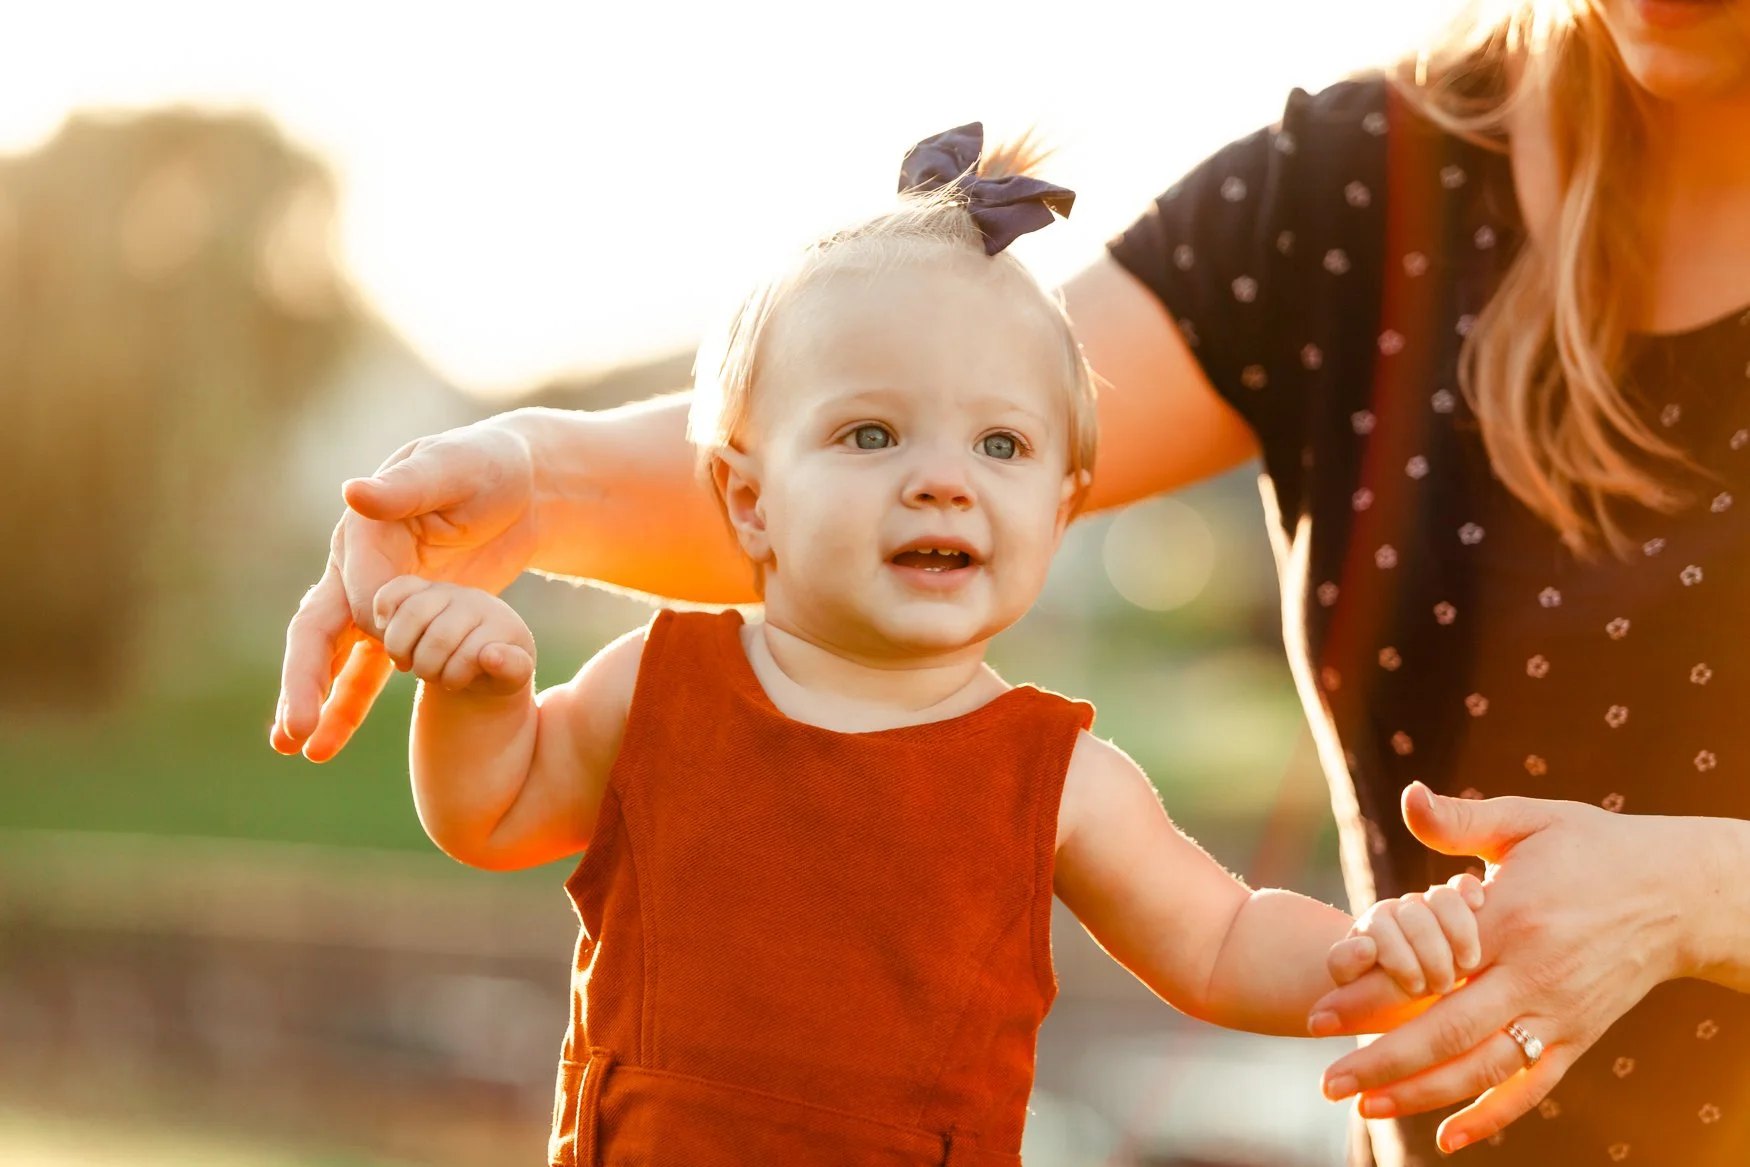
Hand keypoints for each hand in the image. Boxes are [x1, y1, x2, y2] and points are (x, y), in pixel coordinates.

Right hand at [270, 420, 537, 759]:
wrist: (520, 487)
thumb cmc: (487, 466)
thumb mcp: (454, 467)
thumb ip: (408, 487)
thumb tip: (352, 494)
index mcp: (363, 532)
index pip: (359, 590)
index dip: (375, 623)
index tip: (396, 647)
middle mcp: (356, 568)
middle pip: (317, 630)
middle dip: (304, 680)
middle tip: (293, 730)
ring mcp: (375, 600)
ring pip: (333, 659)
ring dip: (313, 702)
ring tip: (292, 748)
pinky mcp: (402, 624)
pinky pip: (366, 669)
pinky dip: (347, 705)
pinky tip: (328, 744)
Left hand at [1308, 782, 1704, 1154]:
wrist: (1680, 892)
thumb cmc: (1594, 847)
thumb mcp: (1529, 819)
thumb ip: (1461, 820)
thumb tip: (1407, 797)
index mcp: (1512, 918)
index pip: (1428, 966)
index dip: (1370, 992)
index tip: (1320, 1012)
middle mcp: (1535, 975)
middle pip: (1447, 1031)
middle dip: (1381, 1059)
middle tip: (1328, 1080)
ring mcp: (1559, 1013)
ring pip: (1483, 1068)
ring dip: (1422, 1094)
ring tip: (1366, 1108)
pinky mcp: (1580, 1037)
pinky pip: (1533, 1087)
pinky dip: (1492, 1117)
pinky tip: (1449, 1139)